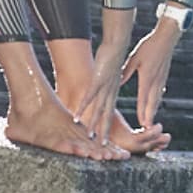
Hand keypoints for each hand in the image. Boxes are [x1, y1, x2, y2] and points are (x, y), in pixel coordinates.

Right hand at [71, 8, 136, 143]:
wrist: (117, 44)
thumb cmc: (112, 58)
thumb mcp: (110, 74)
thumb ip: (106, 84)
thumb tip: (103, 89)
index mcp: (113, 92)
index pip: (109, 113)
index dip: (107, 127)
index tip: (105, 140)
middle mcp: (110, 93)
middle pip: (106, 116)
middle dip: (103, 132)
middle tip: (101, 148)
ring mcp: (104, 87)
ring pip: (98, 110)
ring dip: (93, 124)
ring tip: (89, 137)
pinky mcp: (97, 80)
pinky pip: (89, 97)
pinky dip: (83, 107)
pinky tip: (75, 117)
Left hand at [121, 20, 180, 129]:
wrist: (166, 39)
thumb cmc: (148, 47)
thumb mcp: (133, 58)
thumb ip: (125, 72)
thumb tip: (116, 82)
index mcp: (146, 78)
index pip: (143, 99)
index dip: (142, 113)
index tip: (142, 125)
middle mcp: (155, 82)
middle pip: (152, 103)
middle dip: (149, 117)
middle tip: (147, 130)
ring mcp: (161, 80)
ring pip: (157, 99)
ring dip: (153, 111)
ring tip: (150, 121)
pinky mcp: (164, 76)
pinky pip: (159, 93)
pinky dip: (156, 101)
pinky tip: (156, 103)